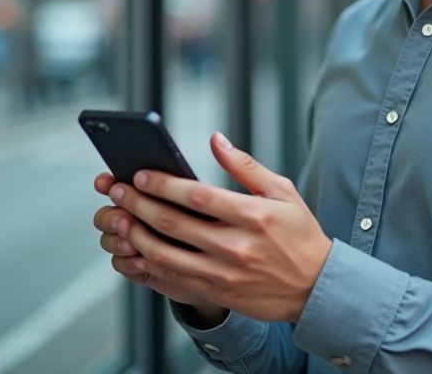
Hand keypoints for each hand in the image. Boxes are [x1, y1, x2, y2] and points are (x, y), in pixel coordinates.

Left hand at [108, 132, 333, 323]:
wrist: (314, 287)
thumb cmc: (299, 234)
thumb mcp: (282, 191)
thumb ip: (245, 165)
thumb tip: (216, 140)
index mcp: (254, 215)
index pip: (197, 196)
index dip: (164, 185)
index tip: (140, 175)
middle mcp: (237, 246)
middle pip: (174, 224)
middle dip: (139, 204)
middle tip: (117, 191)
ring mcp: (225, 273)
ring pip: (166, 254)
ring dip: (137, 234)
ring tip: (120, 218)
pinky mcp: (218, 292)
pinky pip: (173, 278)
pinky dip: (149, 262)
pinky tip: (136, 247)